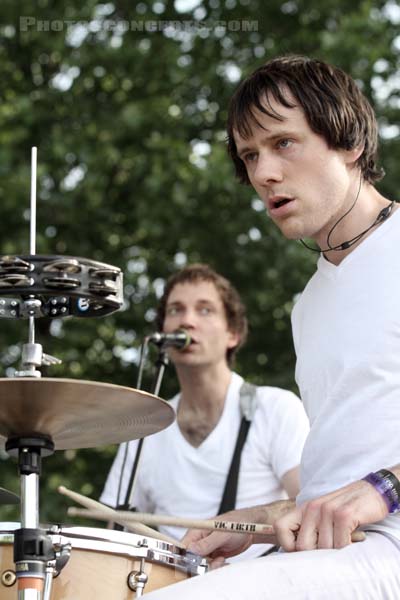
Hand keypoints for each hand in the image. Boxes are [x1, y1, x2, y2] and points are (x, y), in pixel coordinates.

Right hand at [182, 501, 293, 566]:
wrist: (251, 528)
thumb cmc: (237, 524)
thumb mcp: (222, 534)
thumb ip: (206, 543)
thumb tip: (191, 550)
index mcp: (196, 531)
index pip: (183, 547)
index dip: (187, 558)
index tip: (198, 563)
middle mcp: (199, 541)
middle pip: (191, 559)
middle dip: (202, 564)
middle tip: (216, 561)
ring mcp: (206, 549)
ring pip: (200, 565)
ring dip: (211, 566)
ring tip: (221, 560)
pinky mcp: (213, 555)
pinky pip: (209, 566)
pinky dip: (216, 567)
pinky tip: (223, 561)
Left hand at [274, 480, 388, 551]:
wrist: (372, 491)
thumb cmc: (346, 508)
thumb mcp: (322, 514)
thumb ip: (309, 528)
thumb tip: (296, 551)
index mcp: (304, 508)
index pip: (280, 527)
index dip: (288, 545)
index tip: (303, 551)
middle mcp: (313, 507)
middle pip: (302, 546)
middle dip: (316, 554)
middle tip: (330, 548)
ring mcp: (328, 510)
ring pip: (323, 548)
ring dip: (335, 551)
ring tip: (343, 540)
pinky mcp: (344, 515)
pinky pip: (340, 545)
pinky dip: (347, 547)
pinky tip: (352, 538)